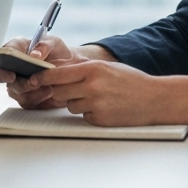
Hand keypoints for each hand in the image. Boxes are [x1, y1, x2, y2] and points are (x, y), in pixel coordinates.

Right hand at [0, 35, 79, 109]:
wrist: (70, 68)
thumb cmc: (57, 52)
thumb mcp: (54, 43)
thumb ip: (44, 45)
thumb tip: (34, 55)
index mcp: (17, 49)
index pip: (4, 54)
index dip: (4, 63)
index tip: (12, 72)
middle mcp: (13, 68)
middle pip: (4, 77)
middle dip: (19, 82)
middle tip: (33, 82)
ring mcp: (18, 84)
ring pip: (16, 92)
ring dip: (31, 92)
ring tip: (49, 88)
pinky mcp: (27, 98)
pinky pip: (27, 103)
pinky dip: (39, 99)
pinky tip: (50, 93)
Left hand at [26, 60, 187, 127]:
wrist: (155, 99)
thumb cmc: (131, 81)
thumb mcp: (106, 67)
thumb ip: (82, 69)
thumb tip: (57, 70)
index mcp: (92, 69)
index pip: (57, 74)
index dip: (42, 78)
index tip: (32, 80)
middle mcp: (92, 86)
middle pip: (59, 91)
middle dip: (60, 91)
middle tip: (71, 89)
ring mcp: (95, 104)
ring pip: (69, 105)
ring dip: (77, 102)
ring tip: (97, 98)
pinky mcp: (99, 119)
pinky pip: (83, 116)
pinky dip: (89, 113)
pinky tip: (104, 107)